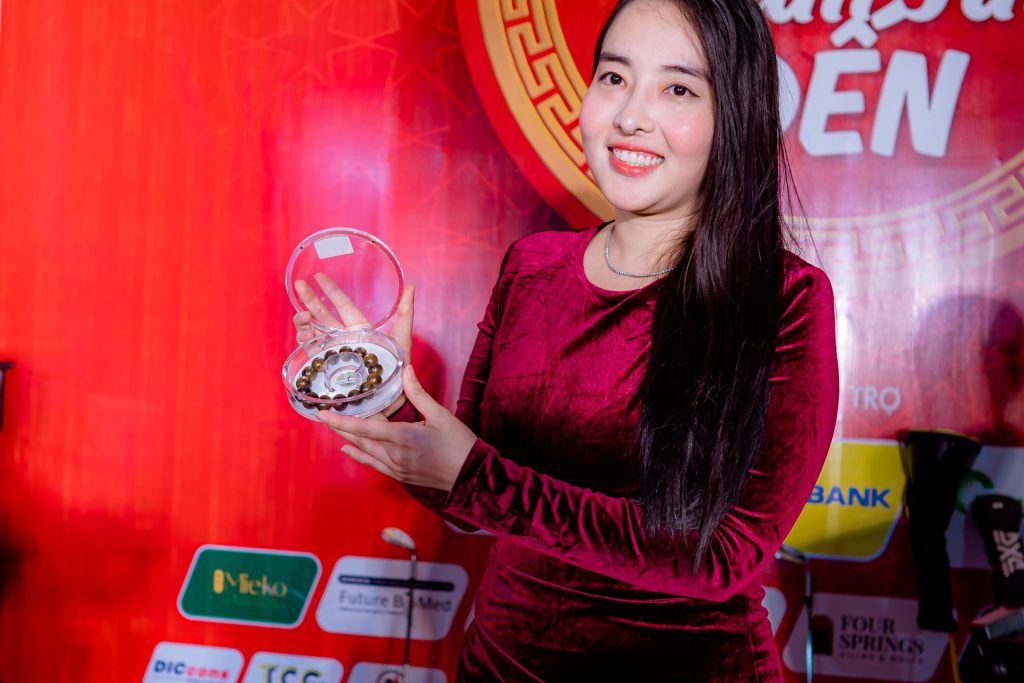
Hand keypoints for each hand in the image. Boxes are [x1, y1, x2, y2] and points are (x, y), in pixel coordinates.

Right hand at [292, 272, 413, 416]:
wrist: (388, 403)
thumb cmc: (397, 372)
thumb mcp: (402, 341)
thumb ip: (406, 314)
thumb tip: (411, 287)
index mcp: (360, 329)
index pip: (343, 305)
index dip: (331, 291)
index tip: (318, 277)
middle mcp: (344, 338)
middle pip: (323, 315)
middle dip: (310, 301)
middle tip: (299, 286)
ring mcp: (334, 352)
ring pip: (314, 332)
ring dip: (305, 322)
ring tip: (302, 317)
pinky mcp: (326, 368)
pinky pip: (311, 352)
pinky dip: (305, 342)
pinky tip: (303, 336)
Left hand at [316, 365, 477, 490]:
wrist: (472, 477)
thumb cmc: (459, 445)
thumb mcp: (441, 416)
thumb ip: (419, 394)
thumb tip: (405, 370)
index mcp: (404, 438)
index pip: (365, 428)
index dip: (342, 421)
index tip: (322, 414)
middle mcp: (396, 456)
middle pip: (360, 440)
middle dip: (341, 428)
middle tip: (323, 416)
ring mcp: (397, 469)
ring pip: (366, 453)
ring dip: (349, 439)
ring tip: (334, 427)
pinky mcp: (402, 476)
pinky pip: (375, 465)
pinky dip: (360, 456)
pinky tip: (349, 449)